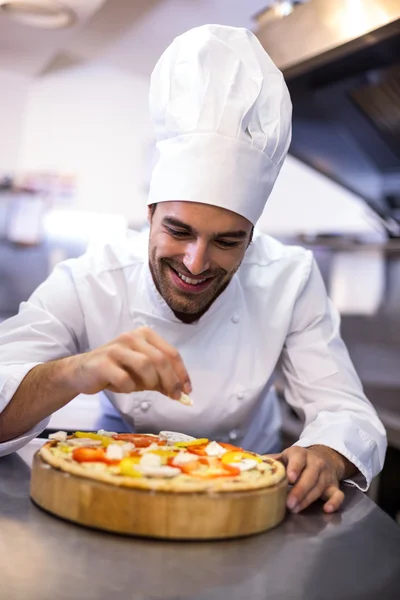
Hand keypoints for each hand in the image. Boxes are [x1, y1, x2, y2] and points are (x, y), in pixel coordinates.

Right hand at [67, 326, 191, 399]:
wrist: (82, 372)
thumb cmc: (117, 370)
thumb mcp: (142, 373)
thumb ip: (161, 379)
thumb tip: (183, 394)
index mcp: (145, 335)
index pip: (171, 353)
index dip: (181, 373)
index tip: (187, 391)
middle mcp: (131, 337)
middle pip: (160, 359)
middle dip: (171, 381)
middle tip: (175, 397)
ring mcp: (116, 348)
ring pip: (145, 366)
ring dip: (149, 383)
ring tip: (143, 388)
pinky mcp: (103, 362)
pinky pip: (125, 379)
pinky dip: (129, 388)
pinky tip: (124, 388)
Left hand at [271, 445, 355, 513]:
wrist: (324, 457)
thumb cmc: (298, 460)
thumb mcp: (286, 456)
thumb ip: (273, 461)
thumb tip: (254, 464)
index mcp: (300, 454)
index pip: (298, 459)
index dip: (294, 468)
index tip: (290, 478)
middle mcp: (315, 463)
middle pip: (309, 477)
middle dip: (299, 491)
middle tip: (289, 504)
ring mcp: (326, 475)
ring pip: (319, 487)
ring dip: (308, 500)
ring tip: (296, 509)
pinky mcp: (335, 486)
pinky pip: (338, 495)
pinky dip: (335, 502)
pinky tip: (327, 509)